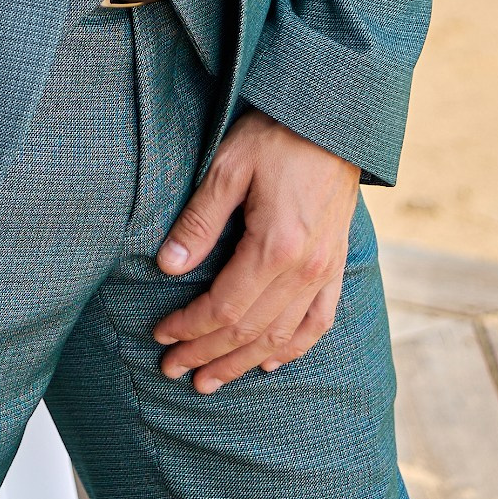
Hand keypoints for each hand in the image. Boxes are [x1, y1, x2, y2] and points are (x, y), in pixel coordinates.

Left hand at [150, 115, 361, 391]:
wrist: (334, 119)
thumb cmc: (275, 135)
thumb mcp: (227, 167)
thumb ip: (199, 222)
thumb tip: (167, 267)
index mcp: (275, 247)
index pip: (224, 307)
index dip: (190, 328)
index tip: (160, 337)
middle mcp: (305, 270)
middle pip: (250, 331)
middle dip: (208, 355)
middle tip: (173, 370)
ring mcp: (325, 271)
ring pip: (282, 336)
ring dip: (243, 362)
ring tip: (211, 380)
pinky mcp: (336, 265)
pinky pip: (319, 322)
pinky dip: (294, 349)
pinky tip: (271, 362)